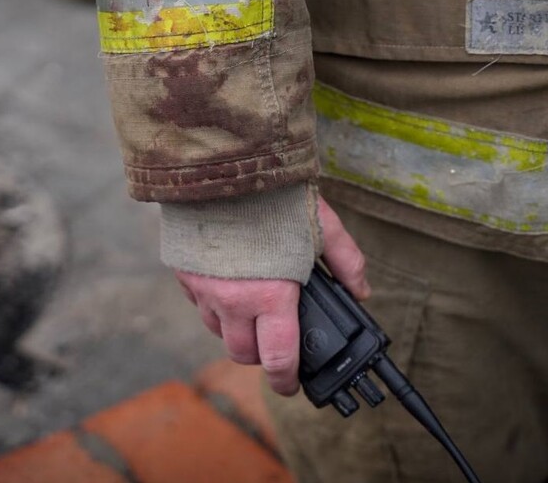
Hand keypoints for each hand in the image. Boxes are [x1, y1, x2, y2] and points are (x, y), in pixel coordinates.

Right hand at [174, 197, 370, 395]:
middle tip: (276, 341)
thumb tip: (362, 291)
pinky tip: (230, 284)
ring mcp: (203, 288)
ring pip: (218, 330)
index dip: (287, 380)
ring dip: (236, 330)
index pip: (279, 357)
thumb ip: (347, 262)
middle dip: (261, 355)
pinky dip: (215, 305)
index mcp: (271, 295)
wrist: (224, 163)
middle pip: (243, 353)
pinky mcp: (184, 272)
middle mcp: (232, 300)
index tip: (292, 384)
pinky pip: (198, 304)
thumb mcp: (323, 226)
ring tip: (254, 309)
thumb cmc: (276, 195)